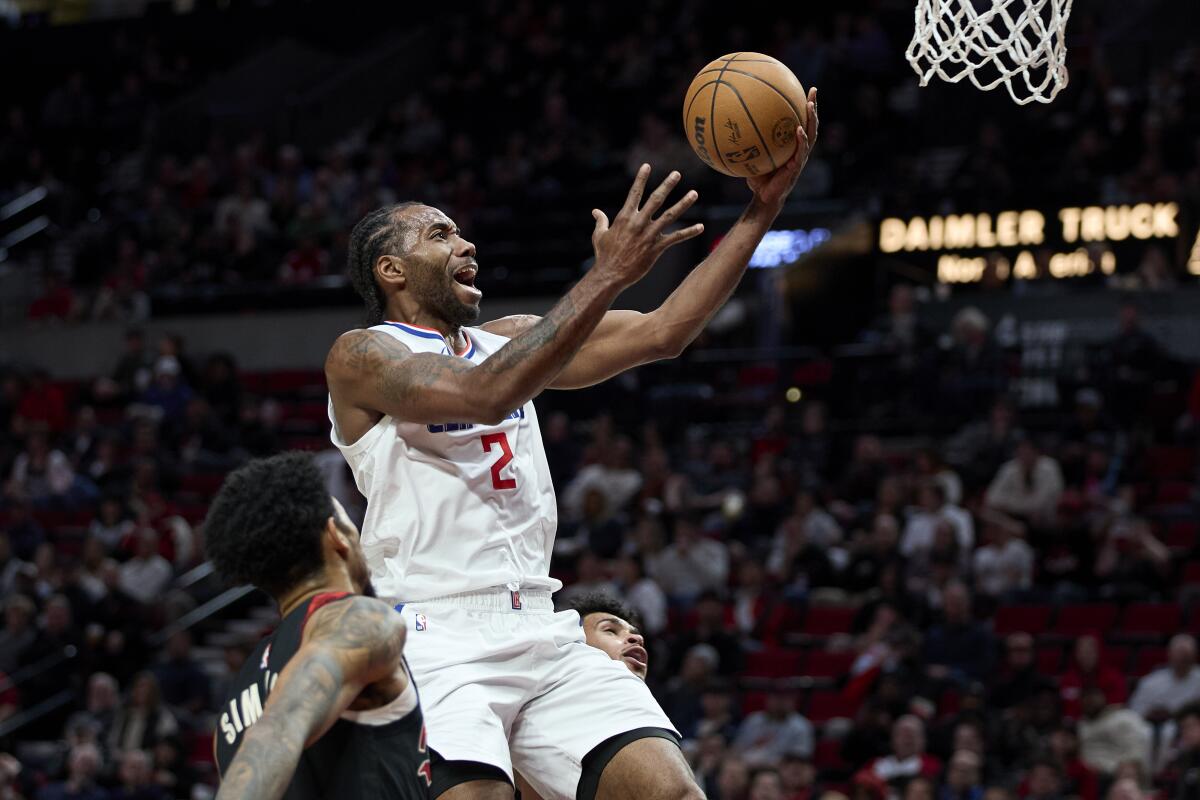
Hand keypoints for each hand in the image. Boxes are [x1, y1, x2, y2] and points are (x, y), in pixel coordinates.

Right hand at [590, 165, 703, 287]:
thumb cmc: (604, 255)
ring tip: (694, 193)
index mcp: (624, 217)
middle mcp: (638, 223)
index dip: (641, 179)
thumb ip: (600, 221)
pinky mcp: (656, 248)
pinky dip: (689, 232)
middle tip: (677, 174)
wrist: (610, 275)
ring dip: (683, 204)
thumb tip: (595, 211)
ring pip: (669, 216)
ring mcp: (648, 235)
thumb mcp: (599, 235)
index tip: (647, 166)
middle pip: (656, 200)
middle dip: (667, 185)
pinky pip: (675, 238)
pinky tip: (700, 227)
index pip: (634, 193)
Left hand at [747, 87, 819, 207]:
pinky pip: (801, 151)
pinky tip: (799, 129)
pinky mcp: (796, 168)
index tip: (803, 89)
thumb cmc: (758, 178)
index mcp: (791, 145)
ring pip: (811, 135)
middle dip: (813, 106)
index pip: (800, 122)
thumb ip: (747, 143)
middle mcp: (799, 149)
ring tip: (809, 105)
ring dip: (812, 119)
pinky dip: (801, 140)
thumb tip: (730, 125)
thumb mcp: (752, 157)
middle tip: (813, 90)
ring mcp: (800, 158)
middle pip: (810, 124)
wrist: (764, 198)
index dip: (804, 107)